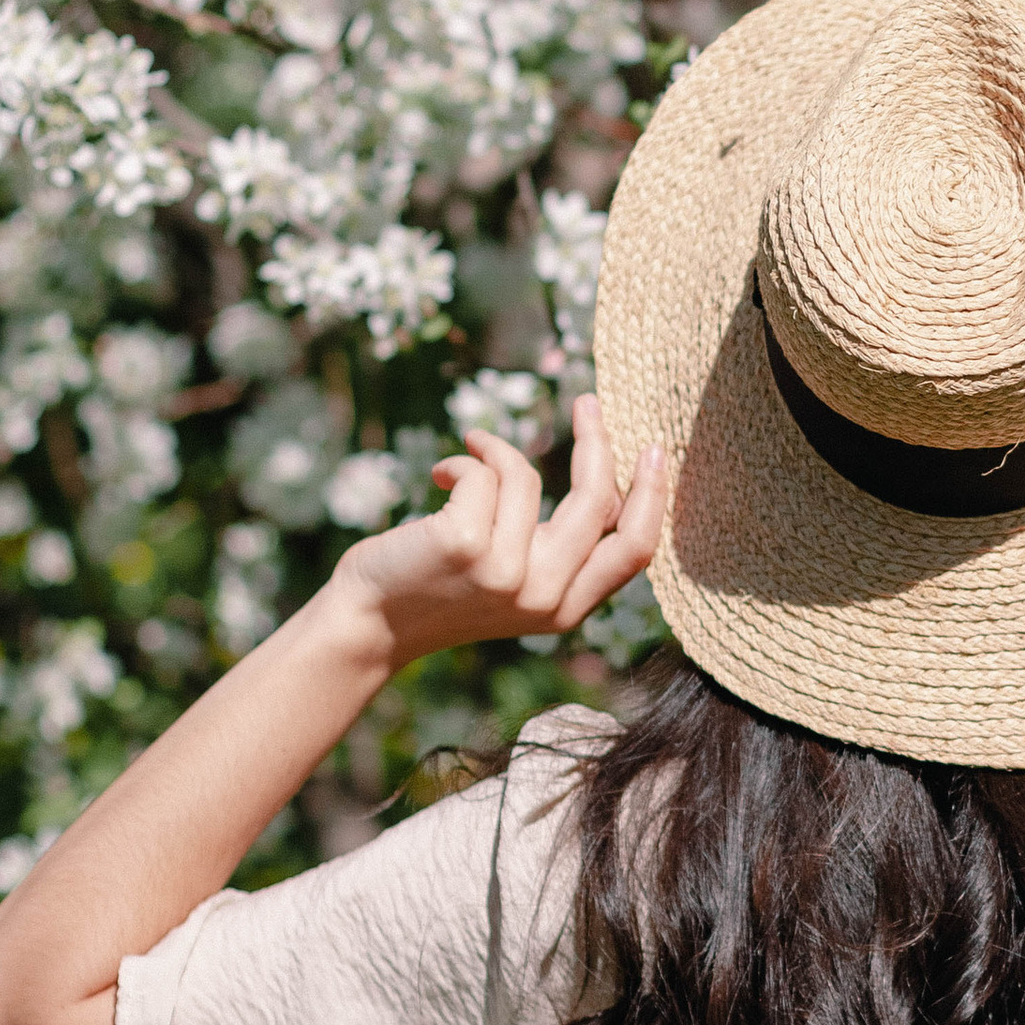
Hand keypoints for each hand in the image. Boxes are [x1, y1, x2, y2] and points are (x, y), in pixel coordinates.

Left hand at [327, 400, 665, 671]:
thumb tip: (603, 478)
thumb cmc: (441, 590)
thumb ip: (559, 549)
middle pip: (597, 502)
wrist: (369, 621)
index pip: (634, 550)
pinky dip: (462, 460)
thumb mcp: (515, 581)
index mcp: (565, 609)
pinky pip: (485, 471)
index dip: (652, 496)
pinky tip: (439, 475)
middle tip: (588, 403)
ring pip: (526, 478)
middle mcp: (542, 596)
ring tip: (466, 459)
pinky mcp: (465, 544)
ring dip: (493, 453)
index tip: (655, 450)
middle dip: (597, 442)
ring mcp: (505, 572)